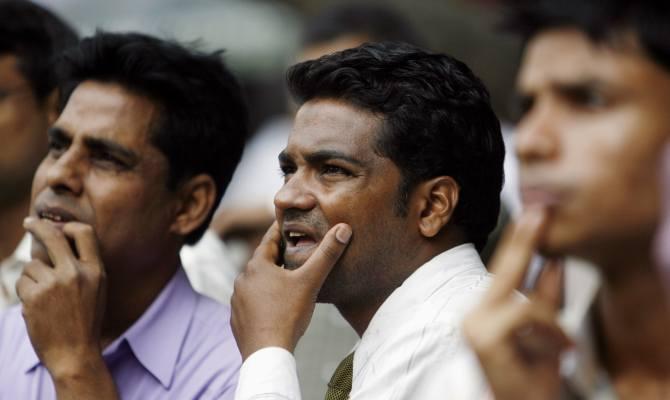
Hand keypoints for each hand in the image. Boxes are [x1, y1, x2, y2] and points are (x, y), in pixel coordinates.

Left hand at [17, 217, 117, 398]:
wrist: (75, 353)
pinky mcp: (34, 296)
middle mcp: (76, 273)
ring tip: (45, 299)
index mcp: (96, 270)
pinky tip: (38, 308)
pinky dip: (26, 293)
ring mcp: (54, 283)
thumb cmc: (85, 322)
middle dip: (37, 226)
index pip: (84, 233)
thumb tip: (57, 242)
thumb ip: (83, 267)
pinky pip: (23, 282)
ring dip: (33, 278)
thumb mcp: (96, 290)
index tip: (59, 228)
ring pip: (32, 265)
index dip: (69, 227)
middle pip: (53, 236)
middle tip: (29, 223)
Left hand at [231, 221, 351, 359]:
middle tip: (293, 252)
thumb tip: (343, 229)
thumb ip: (327, 254)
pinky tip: (274, 306)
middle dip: (278, 257)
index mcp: (257, 265)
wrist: (267, 353)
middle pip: (263, 262)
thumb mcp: (311, 281)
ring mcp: (237, 300)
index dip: (281, 231)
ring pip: (256, 283)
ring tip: (286, 281)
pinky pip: (251, 302)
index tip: (289, 224)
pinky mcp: (237, 318)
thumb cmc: (288, 314)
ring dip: (270, 280)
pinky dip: (262, 300)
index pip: (270, 240)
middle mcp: (243, 279)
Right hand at [463, 208, 571, 399]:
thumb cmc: (531, 379)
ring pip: (523, 301)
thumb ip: (547, 297)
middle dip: (524, 245)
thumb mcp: (547, 331)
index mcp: (484, 312)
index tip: (531, 215)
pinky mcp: (483, 339)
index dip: (518, 242)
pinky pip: (524, 318)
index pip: (502, 271)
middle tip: (538, 213)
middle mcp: (473, 316)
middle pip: (504, 273)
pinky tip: (558, 350)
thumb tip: (553, 263)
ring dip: (552, 322)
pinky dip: (548, 332)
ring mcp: (475, 327)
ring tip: (564, 345)